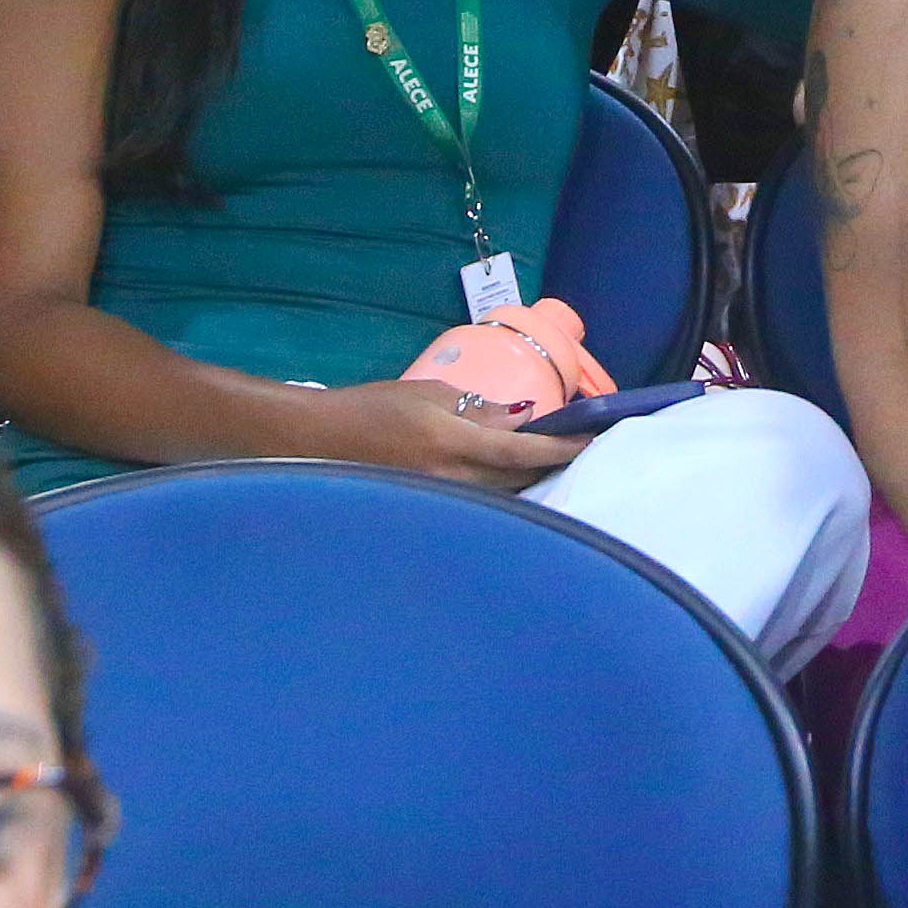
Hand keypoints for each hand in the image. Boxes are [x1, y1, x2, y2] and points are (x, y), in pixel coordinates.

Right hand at [306, 378, 587, 485]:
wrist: (317, 440)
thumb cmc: (370, 409)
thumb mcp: (429, 396)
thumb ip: (479, 410)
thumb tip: (521, 417)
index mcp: (452, 444)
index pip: (520, 451)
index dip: (559, 448)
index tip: (589, 441)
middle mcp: (450, 480)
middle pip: (517, 481)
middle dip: (547, 466)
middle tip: (574, 449)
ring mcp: (439, 502)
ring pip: (499, 497)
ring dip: (524, 482)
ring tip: (545, 465)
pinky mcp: (429, 512)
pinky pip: (475, 505)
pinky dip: (496, 493)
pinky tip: (505, 484)